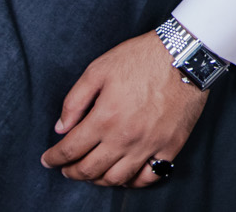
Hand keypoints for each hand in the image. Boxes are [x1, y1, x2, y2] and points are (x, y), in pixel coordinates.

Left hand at [41, 32, 207, 185]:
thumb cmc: (143, 57)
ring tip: (92, 173)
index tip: (48, 160)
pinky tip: (125, 175)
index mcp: (104, 118)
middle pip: (89, 169)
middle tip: (66, 169)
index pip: (70, 149)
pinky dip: (132, 182)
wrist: (186, 54)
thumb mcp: (99, 69)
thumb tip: (61, 127)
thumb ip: (75, 100)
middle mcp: (125, 137)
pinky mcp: (171, 146)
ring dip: (97, 180)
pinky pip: (149, 177)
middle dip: (71, 172)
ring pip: (116, 178)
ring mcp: (149, 145)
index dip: (53, 158)